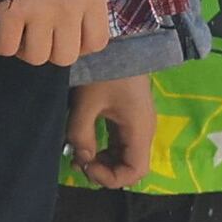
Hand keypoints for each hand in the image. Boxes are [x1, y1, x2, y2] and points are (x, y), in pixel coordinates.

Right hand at [0, 0, 114, 68]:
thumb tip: (75, 12)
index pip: (97, 42)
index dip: (79, 46)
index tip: (64, 37)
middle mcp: (71, 7)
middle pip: (64, 56)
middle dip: (48, 51)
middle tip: (35, 36)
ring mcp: (42, 11)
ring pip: (35, 57)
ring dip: (21, 49)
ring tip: (13, 34)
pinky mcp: (12, 10)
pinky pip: (4, 47)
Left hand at [68, 73, 160, 188]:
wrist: (119, 44)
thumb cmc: (105, 71)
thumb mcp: (86, 104)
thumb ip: (81, 135)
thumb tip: (81, 160)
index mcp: (139, 129)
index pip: (135, 171)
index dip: (110, 178)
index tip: (87, 165)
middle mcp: (143, 131)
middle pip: (131, 166)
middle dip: (104, 171)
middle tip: (78, 162)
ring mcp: (137, 124)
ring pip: (125, 157)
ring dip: (103, 162)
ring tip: (78, 155)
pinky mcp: (129, 118)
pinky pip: (120, 144)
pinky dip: (105, 150)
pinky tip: (86, 144)